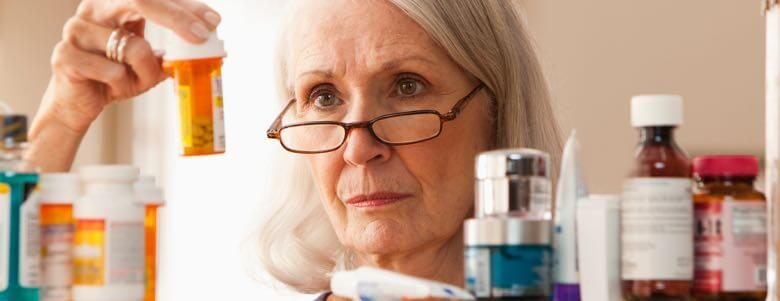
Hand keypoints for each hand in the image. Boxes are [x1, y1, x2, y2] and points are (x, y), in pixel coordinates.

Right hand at [36, 0, 220, 134]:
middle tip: (201, 36)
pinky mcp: (65, 55)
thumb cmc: (115, 76)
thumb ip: (174, 52)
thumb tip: (214, 48)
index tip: (212, 21)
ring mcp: (76, 29)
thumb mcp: (150, 63)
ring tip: (131, 81)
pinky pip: (112, 71)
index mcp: (115, 3)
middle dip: (175, 17)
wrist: (78, 103)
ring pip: (132, 47)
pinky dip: (121, 85)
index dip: (186, 6)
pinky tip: (110, 87)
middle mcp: (93, 9)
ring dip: (144, 72)